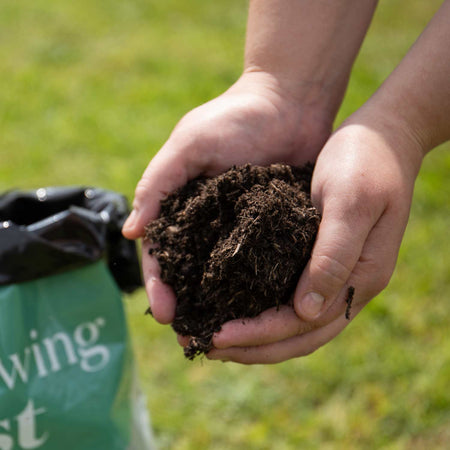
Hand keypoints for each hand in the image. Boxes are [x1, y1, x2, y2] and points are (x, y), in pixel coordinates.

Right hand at [122, 72, 332, 322]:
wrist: (290, 103)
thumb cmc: (236, 118)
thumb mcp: (190, 144)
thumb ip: (159, 183)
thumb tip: (131, 232)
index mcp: (183, 206)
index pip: (163, 254)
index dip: (160, 285)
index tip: (167, 314)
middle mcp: (209, 223)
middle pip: (192, 273)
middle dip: (189, 306)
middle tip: (193, 338)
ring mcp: (242, 228)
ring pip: (226, 276)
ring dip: (222, 306)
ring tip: (225, 338)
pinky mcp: (274, 228)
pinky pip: (263, 263)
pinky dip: (257, 288)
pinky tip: (261, 311)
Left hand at [207, 114, 424, 363]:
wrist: (384, 137)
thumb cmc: (366, 161)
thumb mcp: (350, 202)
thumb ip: (333, 256)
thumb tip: (305, 312)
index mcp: (361, 277)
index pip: (303, 324)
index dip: (258, 335)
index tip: (216, 336)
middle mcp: (351, 286)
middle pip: (299, 337)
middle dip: (252, 347)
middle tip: (206, 347)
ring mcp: (342, 277)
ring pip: (298, 327)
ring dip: (258, 339)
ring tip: (217, 339)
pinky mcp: (327, 262)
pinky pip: (296, 301)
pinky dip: (268, 314)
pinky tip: (241, 309)